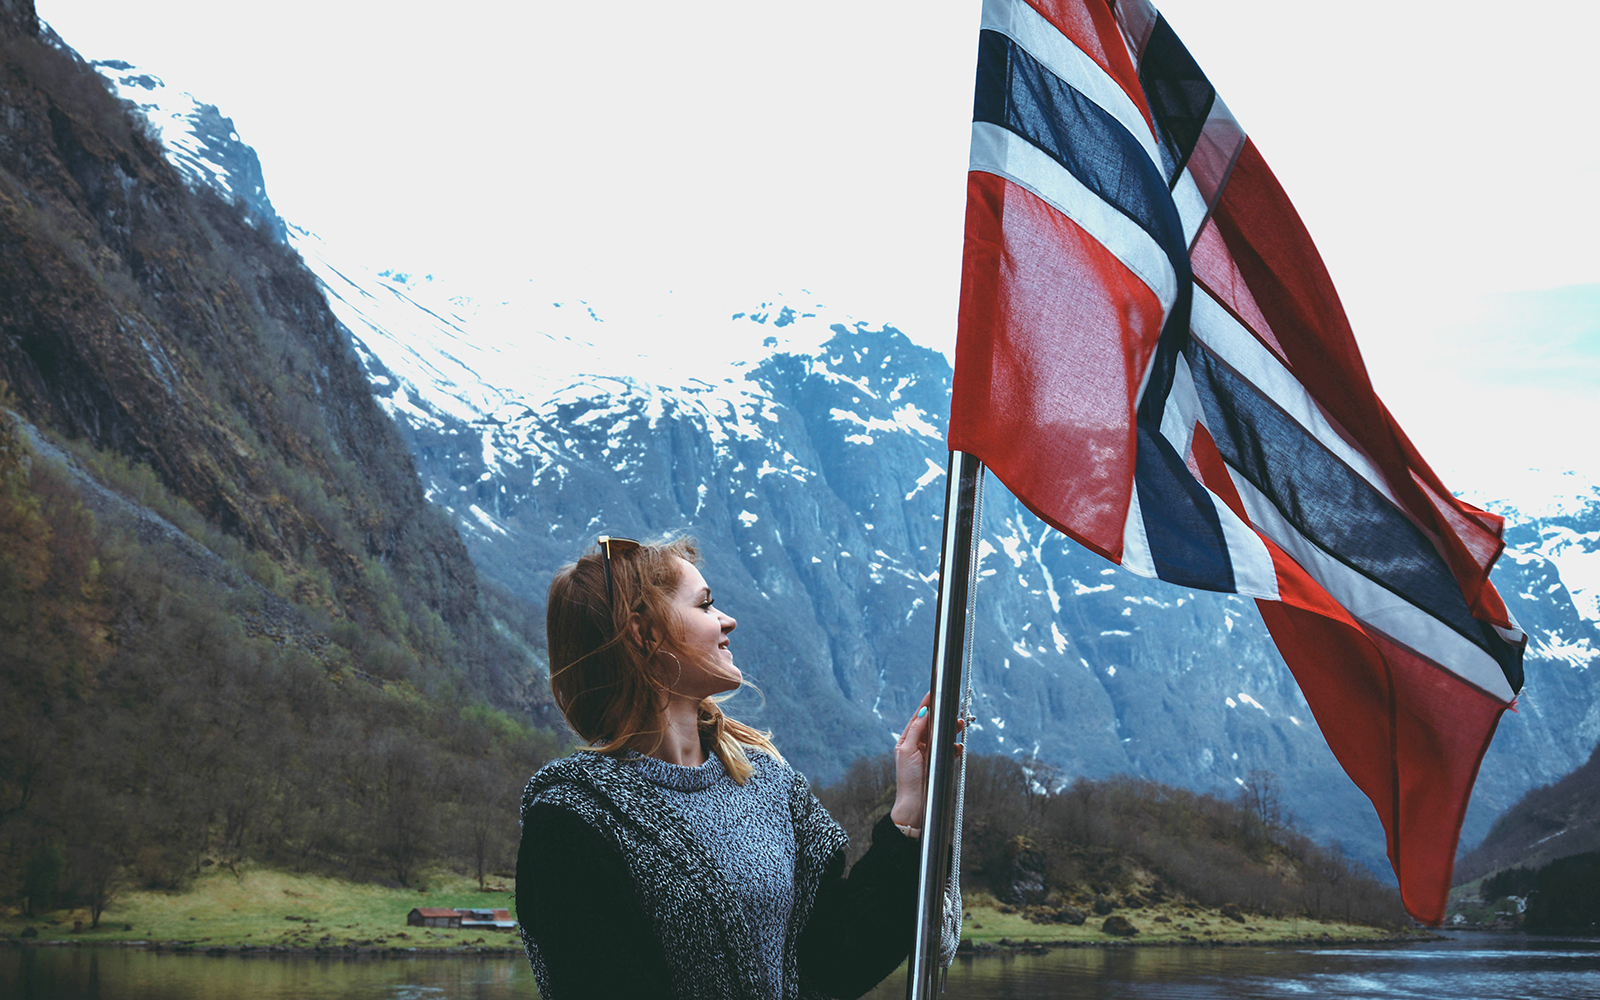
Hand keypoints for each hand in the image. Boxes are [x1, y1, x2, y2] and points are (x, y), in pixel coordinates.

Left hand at [889, 693, 961, 829]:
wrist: (916, 804)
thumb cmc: (908, 778)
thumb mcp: (907, 750)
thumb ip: (916, 730)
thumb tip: (924, 712)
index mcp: (907, 740)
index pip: (918, 718)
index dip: (926, 705)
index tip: (934, 693)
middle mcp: (918, 745)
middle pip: (933, 725)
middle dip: (944, 717)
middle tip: (954, 711)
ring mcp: (930, 754)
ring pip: (943, 736)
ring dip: (952, 730)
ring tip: (960, 725)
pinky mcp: (940, 763)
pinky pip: (950, 750)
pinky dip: (955, 746)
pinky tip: (958, 747)